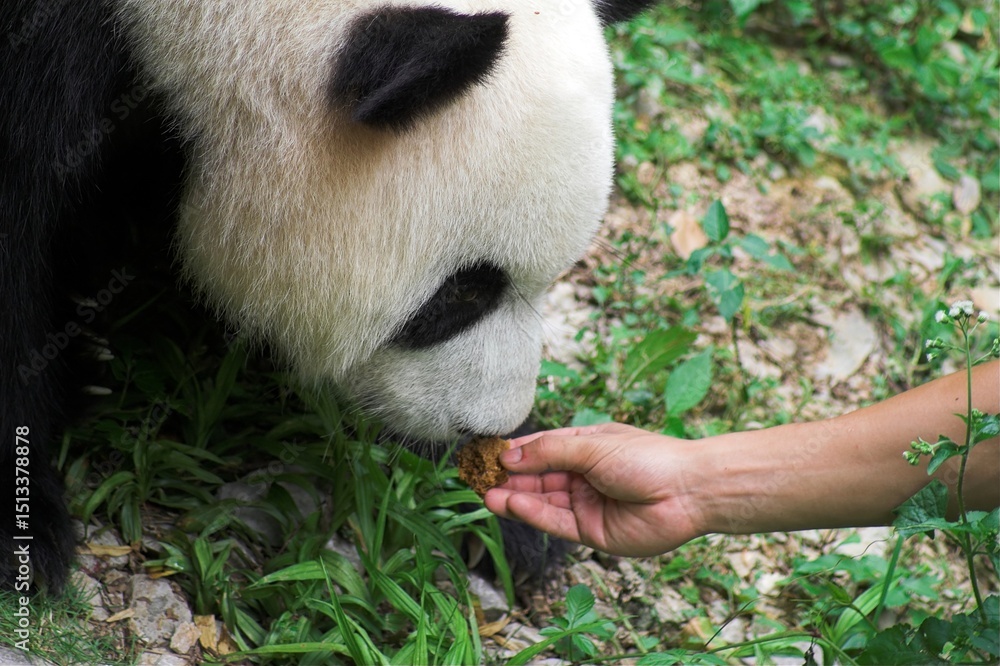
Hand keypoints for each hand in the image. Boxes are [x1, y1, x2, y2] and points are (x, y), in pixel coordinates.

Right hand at [484, 422, 705, 556]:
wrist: (688, 492)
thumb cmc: (648, 458)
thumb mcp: (593, 447)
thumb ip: (550, 452)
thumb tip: (511, 454)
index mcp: (587, 448)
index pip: (541, 448)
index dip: (514, 452)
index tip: (485, 453)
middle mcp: (583, 476)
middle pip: (537, 477)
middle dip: (508, 477)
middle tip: (477, 477)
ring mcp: (586, 504)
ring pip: (542, 501)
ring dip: (514, 497)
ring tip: (486, 493)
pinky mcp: (591, 531)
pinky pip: (554, 522)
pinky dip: (531, 513)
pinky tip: (510, 503)